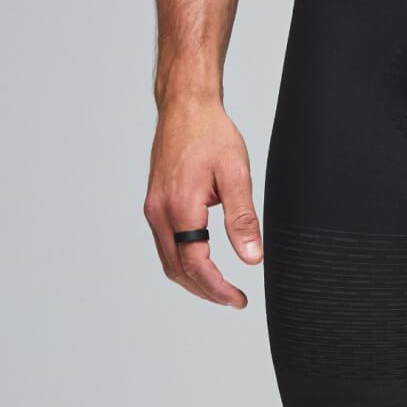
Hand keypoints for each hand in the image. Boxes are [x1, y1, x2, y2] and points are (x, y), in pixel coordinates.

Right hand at [143, 96, 261, 307]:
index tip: (239, 300)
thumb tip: (253, 258)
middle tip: (234, 299)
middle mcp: (159, 212)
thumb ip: (243, 218)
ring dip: (193, 278)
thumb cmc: (211, 133)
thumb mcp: (236, 173)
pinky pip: (165, 244)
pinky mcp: (154, 203)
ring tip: (221, 286)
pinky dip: (183, 260)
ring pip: (168, 260)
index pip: (196, 264)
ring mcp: (153, 208)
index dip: (218, 289)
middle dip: (205, 290)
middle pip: (177, 269)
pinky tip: (202, 260)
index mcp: (180, 207)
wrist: (185, 106)